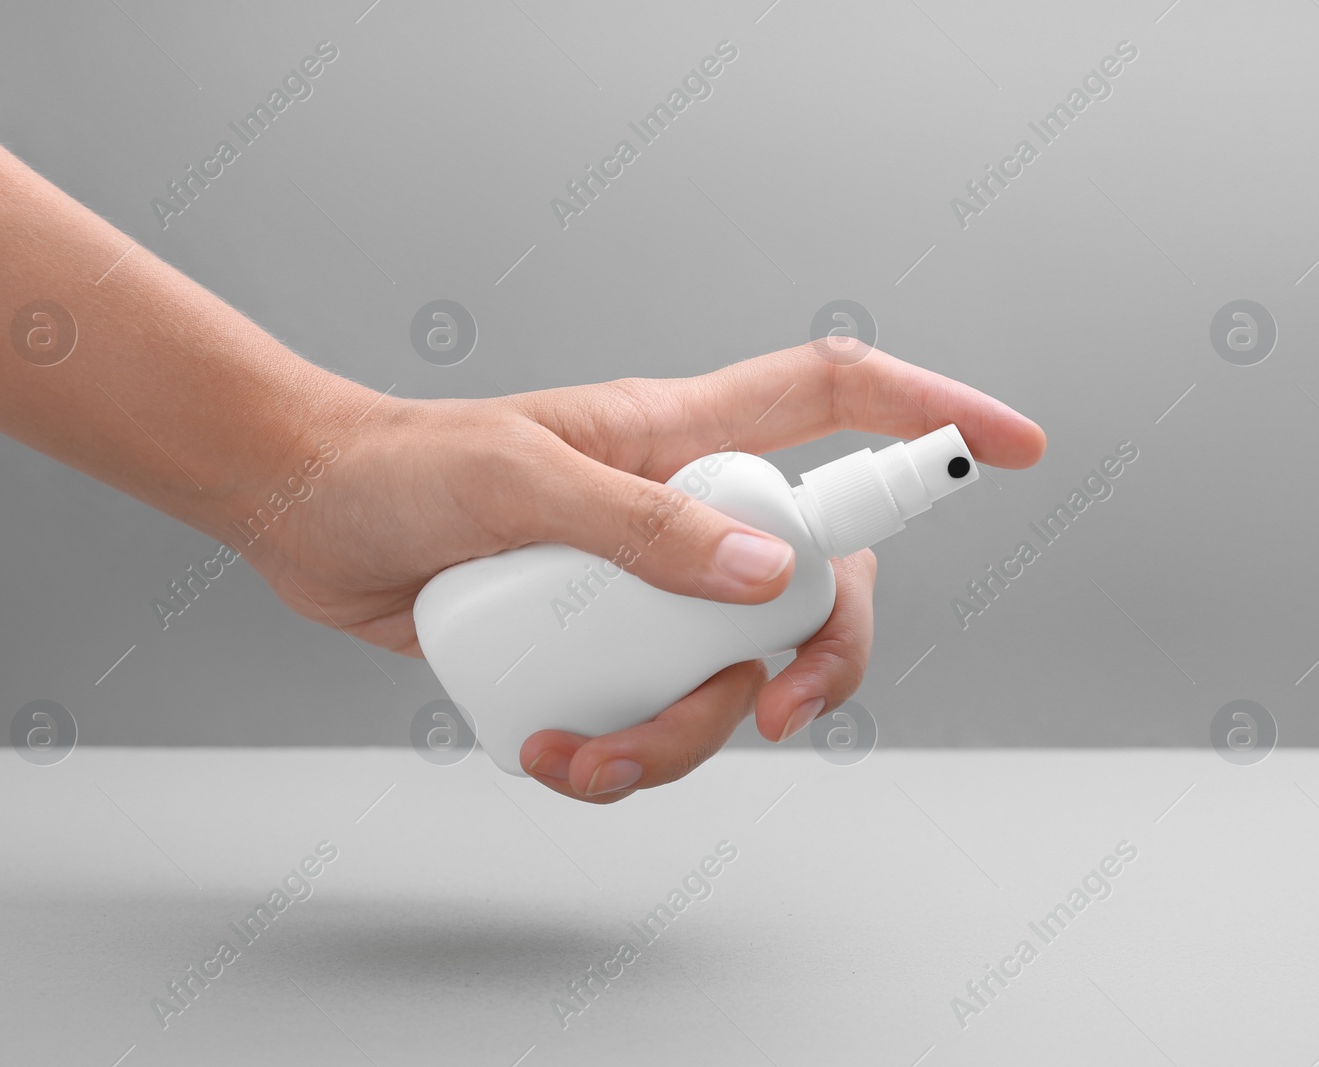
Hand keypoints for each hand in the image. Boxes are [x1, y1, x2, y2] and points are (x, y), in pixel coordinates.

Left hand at [258, 338, 1045, 802]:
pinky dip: (620, 759)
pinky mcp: (600, 649)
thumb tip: (772, 570)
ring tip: (590, 756)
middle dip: (819, 662)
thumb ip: (642, 521)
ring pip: (734, 674)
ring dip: (684, 739)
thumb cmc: (403, 469)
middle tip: (775, 719)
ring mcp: (646, 586)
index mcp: (681, 436)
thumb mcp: (517, 481)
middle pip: (818, 581)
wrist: (309, 518)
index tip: (1010, 450)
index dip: (933, 414)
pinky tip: (551, 756)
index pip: (834, 398)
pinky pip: (658, 717)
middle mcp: (683, 511)